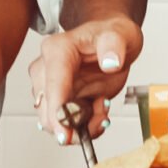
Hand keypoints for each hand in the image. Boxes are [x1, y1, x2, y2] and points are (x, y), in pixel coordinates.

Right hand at [29, 15, 143, 144]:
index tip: (66, 133)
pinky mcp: (59, 102)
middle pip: (48, 110)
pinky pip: (67, 126)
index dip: (58, 111)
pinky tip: (98, 112)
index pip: (53, 84)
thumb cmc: (111, 35)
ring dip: (82, 124)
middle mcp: (46, 69)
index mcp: (57, 50)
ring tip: (103, 106)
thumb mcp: (121, 34)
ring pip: (56, 122)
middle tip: (103, 111)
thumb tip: (111, 62)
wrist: (113, 42)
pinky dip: (85, 126)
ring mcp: (50, 88)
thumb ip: (114, 45)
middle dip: (76, 121)